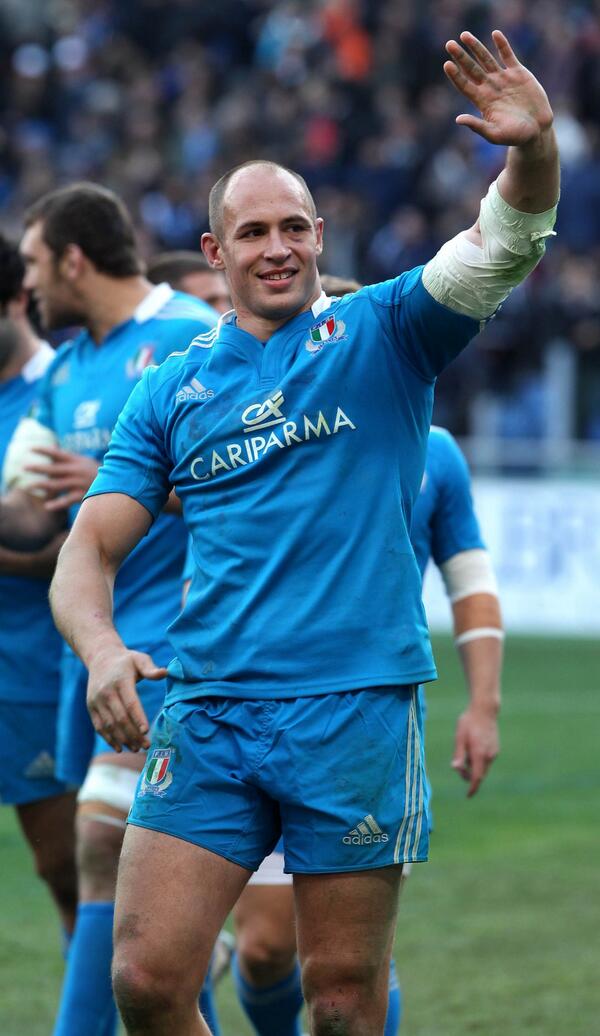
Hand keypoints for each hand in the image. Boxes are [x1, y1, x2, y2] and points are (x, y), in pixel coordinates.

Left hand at [25, 446, 99, 510]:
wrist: (119, 483)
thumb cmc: (98, 473)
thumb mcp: (84, 461)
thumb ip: (68, 457)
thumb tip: (53, 447)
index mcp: (77, 460)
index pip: (57, 453)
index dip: (44, 450)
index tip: (30, 449)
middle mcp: (77, 470)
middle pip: (53, 468)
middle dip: (37, 467)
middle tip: (24, 467)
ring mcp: (79, 483)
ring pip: (56, 485)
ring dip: (41, 485)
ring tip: (28, 487)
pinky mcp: (83, 495)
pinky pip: (67, 500)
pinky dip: (56, 504)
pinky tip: (47, 506)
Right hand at [87, 646, 167, 752]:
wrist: (101, 658)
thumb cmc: (126, 661)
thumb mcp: (139, 659)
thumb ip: (151, 668)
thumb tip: (165, 673)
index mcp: (120, 680)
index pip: (130, 702)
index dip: (138, 718)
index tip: (146, 731)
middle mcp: (106, 692)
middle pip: (120, 717)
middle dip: (133, 734)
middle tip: (146, 746)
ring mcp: (96, 701)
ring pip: (109, 725)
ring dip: (122, 739)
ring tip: (135, 749)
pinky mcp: (91, 707)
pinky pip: (99, 726)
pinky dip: (108, 738)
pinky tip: (119, 747)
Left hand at [444, 30, 553, 146]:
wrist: (537, 130)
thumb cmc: (515, 136)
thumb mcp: (494, 134)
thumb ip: (477, 126)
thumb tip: (458, 119)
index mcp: (482, 101)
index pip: (464, 85)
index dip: (455, 75)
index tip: (447, 65)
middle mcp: (490, 87)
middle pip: (471, 69)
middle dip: (460, 57)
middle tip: (449, 44)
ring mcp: (503, 79)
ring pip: (486, 59)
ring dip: (476, 47)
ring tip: (464, 35)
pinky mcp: (518, 73)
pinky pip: (508, 55)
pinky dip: (502, 45)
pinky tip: (495, 34)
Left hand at [451, 705, 498, 796]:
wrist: (485, 710)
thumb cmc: (469, 722)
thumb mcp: (459, 737)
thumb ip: (458, 754)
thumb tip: (455, 768)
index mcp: (479, 754)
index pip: (477, 777)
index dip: (472, 788)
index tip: (468, 795)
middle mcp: (489, 756)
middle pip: (480, 774)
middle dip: (470, 776)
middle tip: (458, 767)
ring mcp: (494, 752)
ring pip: (483, 767)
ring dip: (474, 767)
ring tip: (464, 752)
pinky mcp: (495, 748)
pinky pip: (486, 760)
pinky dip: (479, 761)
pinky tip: (472, 748)